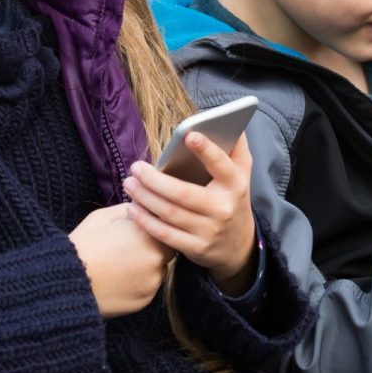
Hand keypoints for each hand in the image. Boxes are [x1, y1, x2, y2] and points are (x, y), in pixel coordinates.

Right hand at [69, 203, 173, 317]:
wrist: (65, 283)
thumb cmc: (82, 246)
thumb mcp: (102, 217)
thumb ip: (129, 209)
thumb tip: (143, 204)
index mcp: (148, 231)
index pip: (166, 225)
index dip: (153, 227)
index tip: (140, 231)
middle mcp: (157, 255)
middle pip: (166, 248)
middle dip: (153, 247)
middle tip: (128, 249)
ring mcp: (153, 279)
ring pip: (159, 269)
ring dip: (147, 266)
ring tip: (119, 266)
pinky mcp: (147, 299)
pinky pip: (149, 287)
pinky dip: (139, 284)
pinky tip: (118, 281)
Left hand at [124, 134, 258, 292]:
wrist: (238, 245)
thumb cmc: (232, 199)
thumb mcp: (242, 175)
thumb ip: (237, 149)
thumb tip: (232, 124)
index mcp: (235, 185)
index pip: (221, 165)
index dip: (206, 150)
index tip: (189, 135)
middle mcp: (223, 208)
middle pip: (182, 193)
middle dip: (154, 180)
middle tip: (136, 167)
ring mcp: (209, 230)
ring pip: (169, 213)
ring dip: (144, 197)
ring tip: (129, 183)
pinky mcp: (195, 248)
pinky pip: (164, 234)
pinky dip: (145, 220)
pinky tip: (132, 208)